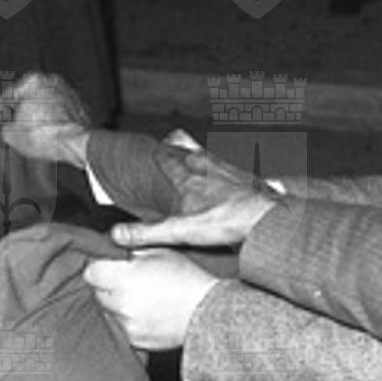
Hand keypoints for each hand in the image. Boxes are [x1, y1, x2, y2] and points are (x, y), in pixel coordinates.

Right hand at [0, 70, 90, 166]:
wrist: (75, 143)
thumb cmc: (47, 135)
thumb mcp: (11, 135)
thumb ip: (5, 127)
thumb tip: (9, 130)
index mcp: (33, 81)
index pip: (7, 96)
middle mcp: (52, 81)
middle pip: (28, 98)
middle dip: (20, 114)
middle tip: (13, 129)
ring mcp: (68, 93)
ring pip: (45, 105)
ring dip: (37, 118)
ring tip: (32, 135)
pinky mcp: (80, 106)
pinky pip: (60, 113)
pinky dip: (52, 122)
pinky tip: (48, 135)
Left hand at [84, 253, 218, 351]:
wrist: (207, 312)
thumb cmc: (186, 279)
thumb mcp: (160, 252)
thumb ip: (131, 250)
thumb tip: (113, 248)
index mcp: (124, 278)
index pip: (91, 273)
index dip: (100, 268)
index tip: (109, 268)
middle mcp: (121, 303)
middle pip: (98, 293)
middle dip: (109, 286)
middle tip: (131, 282)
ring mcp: (126, 325)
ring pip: (108, 312)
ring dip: (118, 306)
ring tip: (143, 299)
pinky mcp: (134, 340)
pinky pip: (121, 328)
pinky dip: (128, 322)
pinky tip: (147, 314)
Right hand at [111, 146, 276, 247]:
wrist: (264, 217)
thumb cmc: (226, 221)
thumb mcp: (179, 230)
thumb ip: (146, 232)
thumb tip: (116, 234)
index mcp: (186, 176)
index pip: (164, 157)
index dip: (154, 154)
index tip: (147, 151)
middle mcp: (204, 165)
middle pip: (183, 146)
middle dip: (171, 146)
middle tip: (164, 147)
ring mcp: (225, 167)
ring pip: (204, 151)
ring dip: (194, 153)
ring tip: (189, 160)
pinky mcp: (242, 175)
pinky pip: (224, 164)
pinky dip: (217, 167)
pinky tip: (220, 180)